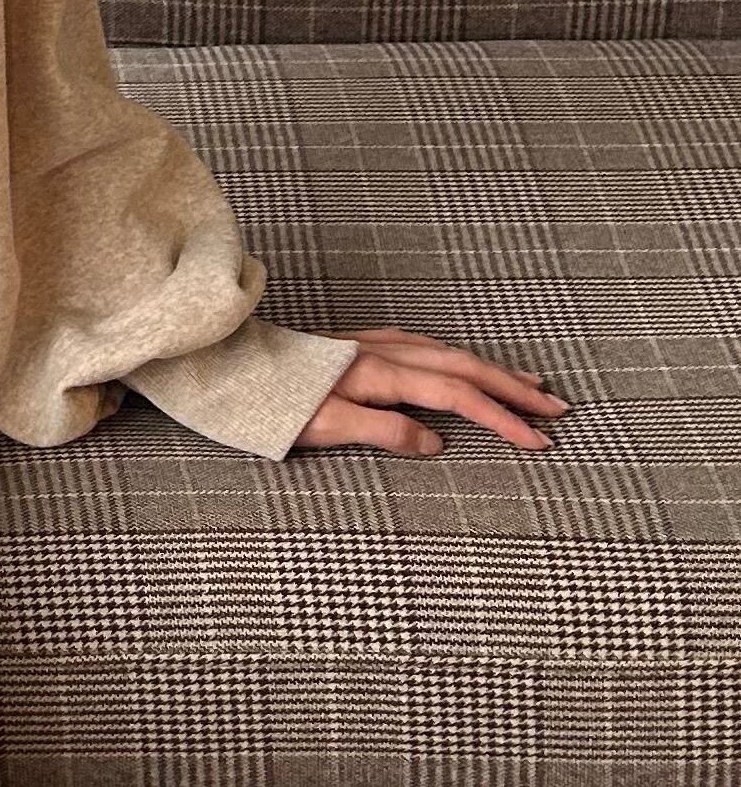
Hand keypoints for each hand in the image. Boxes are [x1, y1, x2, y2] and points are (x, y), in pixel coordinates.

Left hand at [293, 328, 570, 457]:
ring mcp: (373, 344)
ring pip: (450, 353)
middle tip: (557, 409)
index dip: (502, 419)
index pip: (459, 396)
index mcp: (381, 374)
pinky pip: (427, 347)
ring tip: (529, 385)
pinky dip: (458, 358)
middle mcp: (384, 352)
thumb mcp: (324, 427)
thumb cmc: (270, 405)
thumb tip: (436, 442)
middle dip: (515, 389)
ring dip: (492, 370)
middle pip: (466, 368)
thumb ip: (383, 431)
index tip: (538, 441)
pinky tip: (462, 363)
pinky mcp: (360, 344)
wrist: (229, 368)